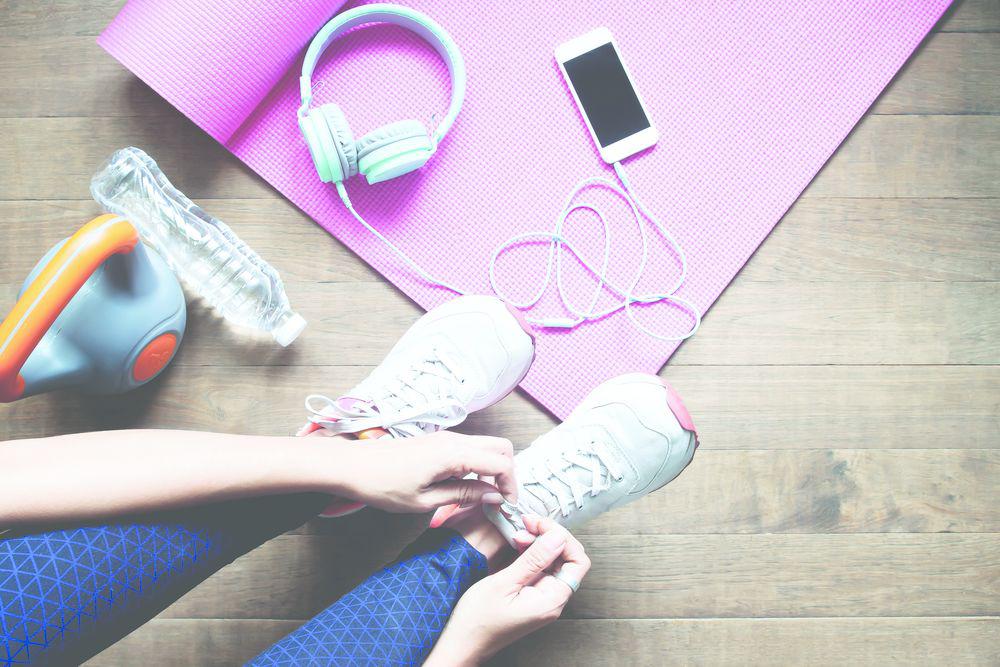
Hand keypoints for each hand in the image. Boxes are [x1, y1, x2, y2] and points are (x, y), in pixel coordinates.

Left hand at [327, 431, 517, 512]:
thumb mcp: (425, 501)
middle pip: (501, 448)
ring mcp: (446, 438)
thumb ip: (463, 496)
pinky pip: (469, 450)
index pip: (501, 463)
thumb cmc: (382, 485)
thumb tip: (493, 496)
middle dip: (507, 474)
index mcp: (453, 454)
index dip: (510, 486)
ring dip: (491, 470)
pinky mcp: (438, 442)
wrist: (351, 465)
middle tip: (499, 500)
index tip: (506, 506)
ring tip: (481, 499)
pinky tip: (464, 488)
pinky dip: (477, 466)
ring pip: (486, 447)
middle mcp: (454, 440)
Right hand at [425, 516, 590, 665]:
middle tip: (525, 523)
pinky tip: (517, 543)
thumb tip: (557, 537)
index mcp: (551, 600)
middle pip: (567, 558)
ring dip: (538, 542)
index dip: (563, 537)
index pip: (578, 561)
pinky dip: (531, 552)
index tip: (538, 524)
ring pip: (553, 561)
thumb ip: (533, 560)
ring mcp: (542, 597)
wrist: (460, 644)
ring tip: (518, 532)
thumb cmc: (477, 620)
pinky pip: (540, 568)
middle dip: (549, 536)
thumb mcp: (504, 583)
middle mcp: (552, 599)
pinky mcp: (532, 595)